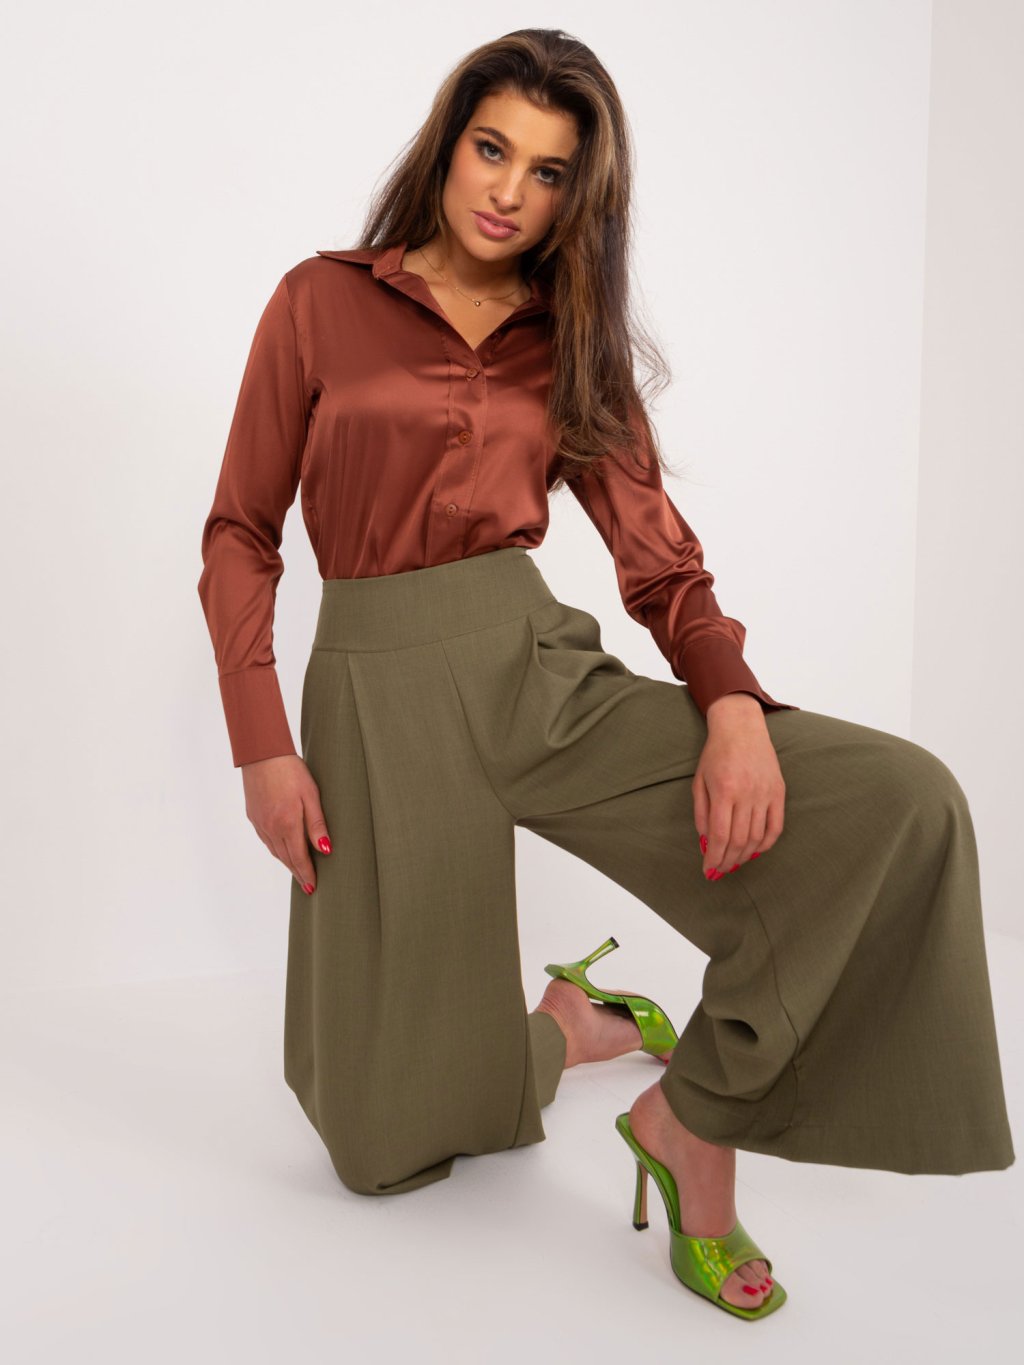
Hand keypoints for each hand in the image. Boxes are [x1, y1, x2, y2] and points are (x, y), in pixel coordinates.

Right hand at [241, 754, 331, 894]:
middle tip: (307, 886)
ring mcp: (260, 823)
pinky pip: (266, 840)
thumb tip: (325, 850)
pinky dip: (276, 849)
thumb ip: (317, 824)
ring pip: (275, 850)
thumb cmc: (290, 770)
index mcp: (287, 824)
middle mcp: (270, 828)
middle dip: (297, 872)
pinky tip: (283, 850)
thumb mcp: (311, 795)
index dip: (306, 873)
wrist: (262, 753)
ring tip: (297, 871)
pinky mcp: (253, 816)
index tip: (313, 887)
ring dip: (287, 863)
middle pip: (286, 858)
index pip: (298, 857)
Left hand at [694, 694, 784, 879]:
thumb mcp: (699, 781)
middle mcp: (747, 793)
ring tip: (734, 863)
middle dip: (728, 860)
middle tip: (720, 870)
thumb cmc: (716, 754)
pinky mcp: (779, 792)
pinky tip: (755, 851)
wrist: (742, 728)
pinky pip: (776, 826)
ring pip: (757, 836)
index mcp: (724, 790)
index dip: (714, 857)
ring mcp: (765, 793)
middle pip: (739, 840)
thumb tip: (706, 842)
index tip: (708, 869)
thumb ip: (702, 813)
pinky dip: (766, 844)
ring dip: (745, 855)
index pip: (720, 835)